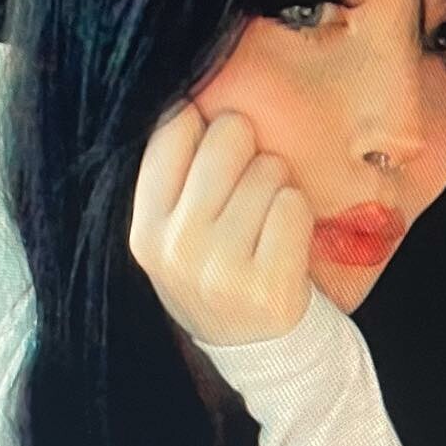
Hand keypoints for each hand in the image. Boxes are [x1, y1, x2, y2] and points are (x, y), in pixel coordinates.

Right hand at [129, 105, 313, 346]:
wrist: (262, 353)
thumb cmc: (220, 277)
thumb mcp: (175, 238)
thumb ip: (174, 177)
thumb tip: (191, 93)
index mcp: (145, 230)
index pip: (173, 127)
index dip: (204, 127)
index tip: (216, 155)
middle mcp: (177, 248)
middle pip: (226, 135)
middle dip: (249, 152)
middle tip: (250, 192)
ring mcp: (222, 268)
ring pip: (268, 168)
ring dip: (278, 187)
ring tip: (267, 226)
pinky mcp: (269, 284)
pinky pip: (294, 203)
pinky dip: (300, 215)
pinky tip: (286, 244)